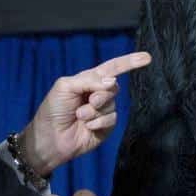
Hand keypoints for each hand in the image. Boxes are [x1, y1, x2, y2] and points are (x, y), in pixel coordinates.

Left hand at [20, 52, 150, 174]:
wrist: (49, 138)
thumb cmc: (53, 109)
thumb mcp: (65, 86)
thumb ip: (88, 80)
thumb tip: (113, 81)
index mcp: (89, 80)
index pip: (112, 68)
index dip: (129, 62)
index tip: (147, 57)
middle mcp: (98, 94)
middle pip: (114, 87)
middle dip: (102, 94)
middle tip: (89, 101)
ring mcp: (103, 111)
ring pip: (112, 104)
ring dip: (94, 111)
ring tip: (79, 116)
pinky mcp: (106, 127)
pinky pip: (111, 119)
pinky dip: (98, 123)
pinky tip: (86, 127)